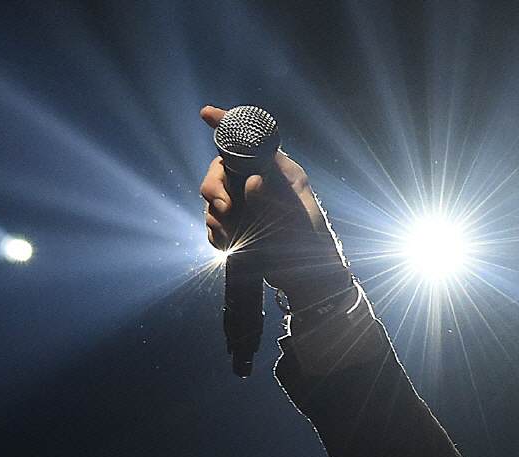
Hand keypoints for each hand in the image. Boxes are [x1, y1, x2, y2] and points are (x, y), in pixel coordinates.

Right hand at [198, 104, 349, 296]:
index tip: (207, 114)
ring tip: (234, 234)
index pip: (250, 141)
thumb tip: (253, 180)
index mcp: (279, 173)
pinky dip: (217, 233)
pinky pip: (213, 221)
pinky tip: (232, 245)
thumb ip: (273, 200)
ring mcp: (246, 204)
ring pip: (213, 196)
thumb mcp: (296, 221)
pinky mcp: (238, 224)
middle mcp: (260, 183)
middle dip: (214, 188)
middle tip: (224, 209)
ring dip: (216, 215)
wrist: (307, 281)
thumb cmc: (311, 248)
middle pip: (220, 169)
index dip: (227, 126)